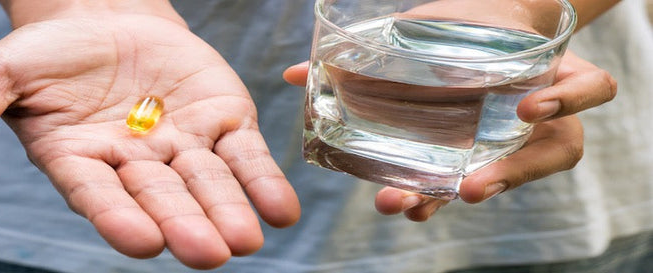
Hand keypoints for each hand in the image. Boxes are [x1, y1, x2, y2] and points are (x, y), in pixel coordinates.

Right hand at [0, 13, 299, 268]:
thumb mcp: (0, 73)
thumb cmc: (50, 56)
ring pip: (209, 183)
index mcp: (81, 163)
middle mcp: (136, 166)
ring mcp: (184, 147)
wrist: (105, 19)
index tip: (141, 244)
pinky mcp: (223, 122)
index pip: (99, 197)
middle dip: (186, 224)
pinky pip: (246, 155)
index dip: (118, 219)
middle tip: (209, 254)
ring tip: (248, 239)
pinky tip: (281, 210)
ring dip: (229, 210)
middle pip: (163, 198)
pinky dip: (263, 180)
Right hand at [283, 51, 614, 220]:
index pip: (440, 187)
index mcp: (459, 145)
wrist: (506, 4)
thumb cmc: (449, 35)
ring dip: (515, 169)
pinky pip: (586, 100)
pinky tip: (536, 103)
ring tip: (480, 172)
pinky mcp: (574, 87)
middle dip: (450, 199)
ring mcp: (542, 122)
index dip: (421, 201)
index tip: (398, 204)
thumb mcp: (399, 48)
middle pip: (486, 184)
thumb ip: (353, 68)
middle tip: (416, 203)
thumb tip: (292, 77)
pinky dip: (566, 103)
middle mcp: (503, 144)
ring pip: (543, 159)